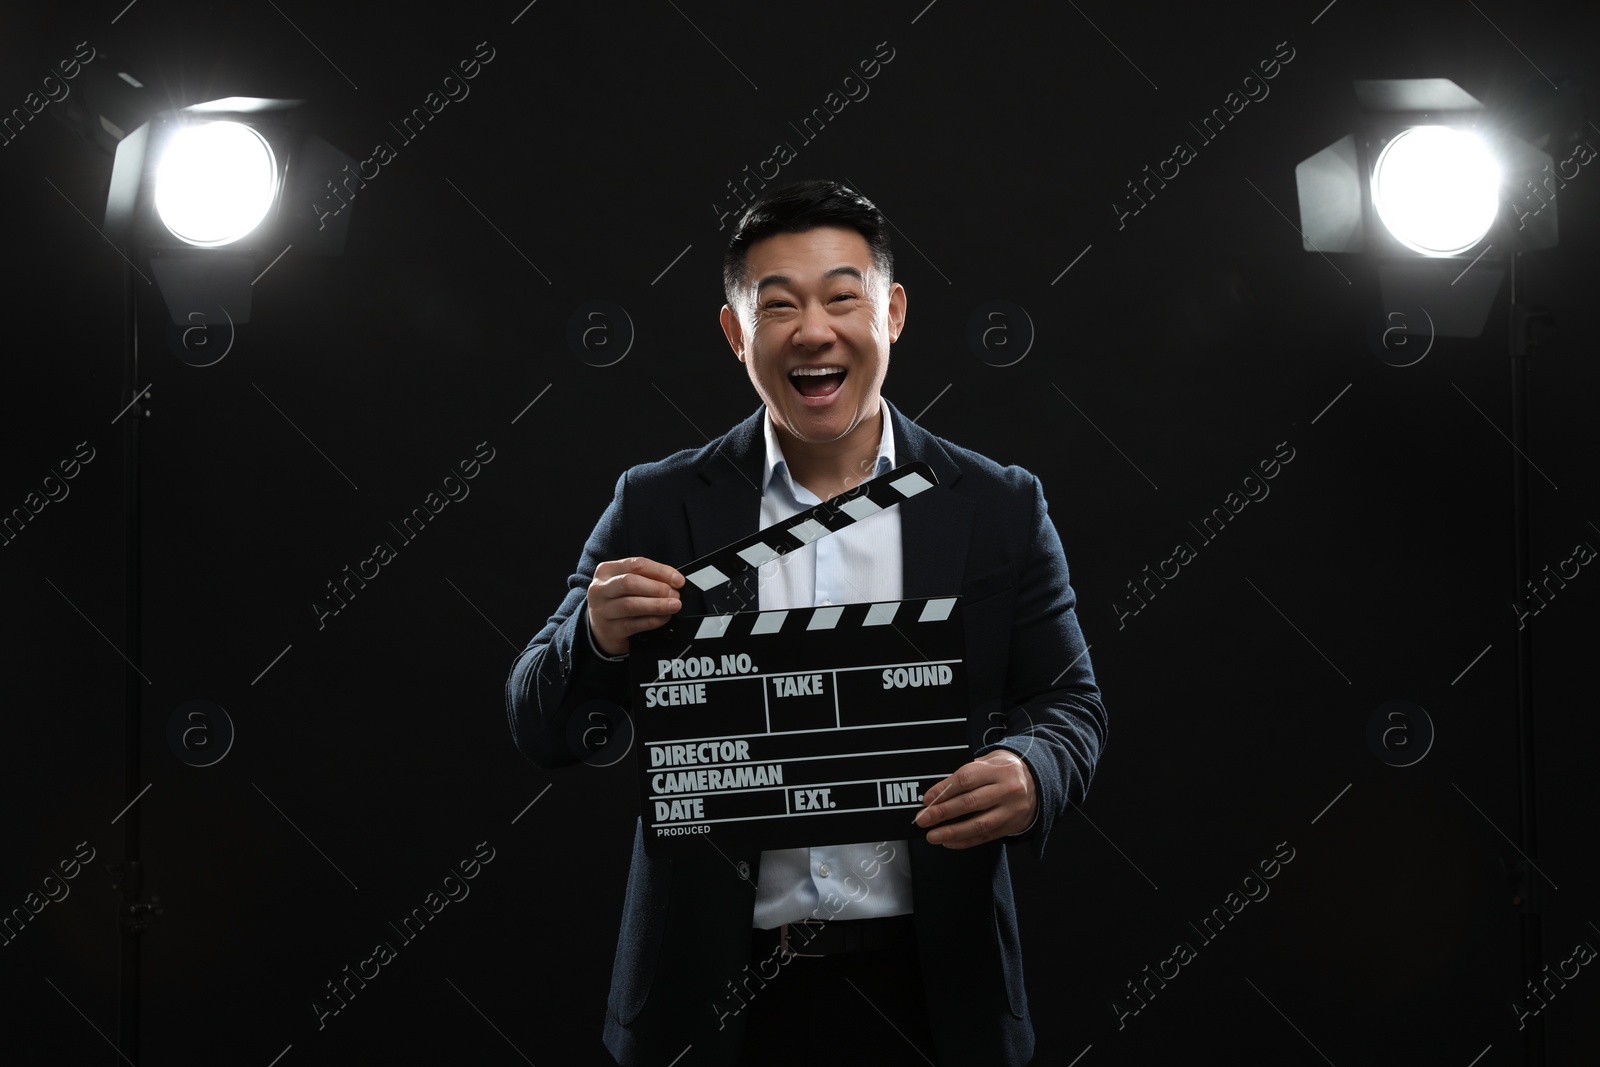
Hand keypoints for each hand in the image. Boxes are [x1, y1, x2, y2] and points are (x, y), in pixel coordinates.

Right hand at [586, 557, 684, 656]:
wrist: (601, 629)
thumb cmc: (618, 601)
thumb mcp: (627, 585)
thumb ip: (647, 579)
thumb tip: (674, 581)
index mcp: (607, 571)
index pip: (636, 564)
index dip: (660, 571)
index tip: (678, 580)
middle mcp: (600, 589)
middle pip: (630, 583)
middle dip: (657, 588)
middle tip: (675, 594)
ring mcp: (602, 610)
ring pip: (631, 605)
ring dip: (657, 605)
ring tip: (674, 606)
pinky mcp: (608, 630)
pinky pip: (633, 624)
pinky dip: (652, 620)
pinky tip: (664, 618)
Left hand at [913, 749, 1036, 848]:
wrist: (1039, 782)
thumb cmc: (1004, 770)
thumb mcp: (991, 761)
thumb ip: (968, 772)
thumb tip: (937, 792)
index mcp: (999, 769)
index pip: (966, 779)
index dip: (943, 790)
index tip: (926, 799)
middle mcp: (1007, 789)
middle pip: (970, 803)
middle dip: (942, 813)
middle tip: (923, 819)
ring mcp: (1011, 810)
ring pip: (978, 824)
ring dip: (952, 832)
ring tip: (932, 836)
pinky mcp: (1011, 826)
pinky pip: (985, 836)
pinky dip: (965, 841)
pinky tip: (949, 842)